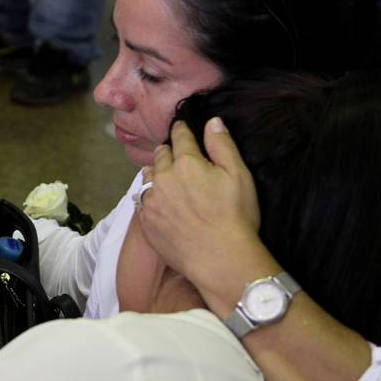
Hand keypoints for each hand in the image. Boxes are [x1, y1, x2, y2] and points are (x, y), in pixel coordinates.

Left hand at [137, 118, 275, 307]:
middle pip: (160, 156)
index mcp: (186, 163)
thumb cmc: (235, 216)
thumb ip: (222, 144)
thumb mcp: (238, 174)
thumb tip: (212, 121)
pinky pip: (141, 202)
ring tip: (164, 178)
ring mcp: (151, 201)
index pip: (179, 137)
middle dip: (168, 152)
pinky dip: (149, 198)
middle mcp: (163, 178)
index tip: (181, 126)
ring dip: (155, 173)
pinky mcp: (146, 223)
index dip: (182, 129)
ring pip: (147, 177)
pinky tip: (158, 202)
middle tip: (176, 156)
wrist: (220, 259)